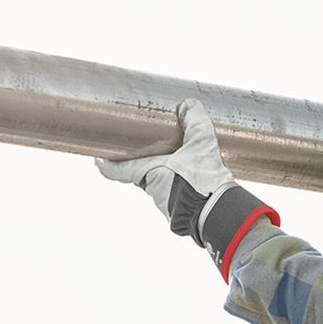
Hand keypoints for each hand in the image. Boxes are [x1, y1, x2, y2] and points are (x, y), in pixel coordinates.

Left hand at [96, 99, 277, 279]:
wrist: (221, 213)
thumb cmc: (204, 181)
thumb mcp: (201, 143)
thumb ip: (195, 120)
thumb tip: (189, 105)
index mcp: (148, 173)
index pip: (115, 170)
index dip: (106, 162)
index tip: (101, 155)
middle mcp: (154, 192)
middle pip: (141, 176)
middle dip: (147, 164)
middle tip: (156, 150)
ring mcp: (167, 208)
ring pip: (161, 188)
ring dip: (168, 178)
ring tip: (185, 165)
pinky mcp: (183, 217)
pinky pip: (177, 200)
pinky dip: (182, 191)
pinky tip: (198, 182)